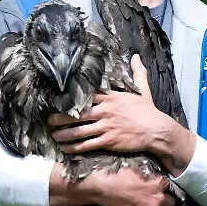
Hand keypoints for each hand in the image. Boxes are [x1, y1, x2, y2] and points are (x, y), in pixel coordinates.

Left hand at [49, 55, 170, 154]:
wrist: (157, 130)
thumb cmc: (149, 111)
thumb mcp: (143, 89)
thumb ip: (137, 73)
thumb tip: (136, 56)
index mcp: (111, 98)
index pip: (86, 96)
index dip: (70, 99)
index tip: (58, 101)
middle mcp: (105, 111)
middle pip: (77, 113)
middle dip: (61, 117)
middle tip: (49, 120)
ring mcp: (106, 126)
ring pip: (79, 130)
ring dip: (65, 133)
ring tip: (54, 135)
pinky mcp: (109, 141)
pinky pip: (88, 144)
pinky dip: (75, 147)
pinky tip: (66, 149)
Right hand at [93, 168, 176, 205]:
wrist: (108, 191)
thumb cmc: (120, 179)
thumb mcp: (136, 172)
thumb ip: (147, 177)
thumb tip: (149, 178)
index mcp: (157, 184)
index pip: (167, 185)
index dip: (163, 186)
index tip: (159, 187)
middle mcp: (158, 198)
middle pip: (171, 202)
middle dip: (165, 201)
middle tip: (158, 200)